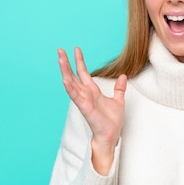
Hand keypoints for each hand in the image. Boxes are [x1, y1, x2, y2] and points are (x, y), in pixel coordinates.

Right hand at [58, 47, 126, 174]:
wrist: (111, 135)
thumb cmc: (112, 121)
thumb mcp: (118, 100)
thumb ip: (119, 88)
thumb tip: (123, 76)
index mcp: (92, 91)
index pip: (83, 72)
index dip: (79, 61)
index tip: (76, 49)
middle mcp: (85, 94)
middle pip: (73, 75)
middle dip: (66, 63)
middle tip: (60, 50)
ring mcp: (83, 100)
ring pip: (71, 83)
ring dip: (65, 71)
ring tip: (60, 60)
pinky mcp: (84, 107)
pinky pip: (75, 96)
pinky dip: (70, 87)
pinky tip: (65, 79)